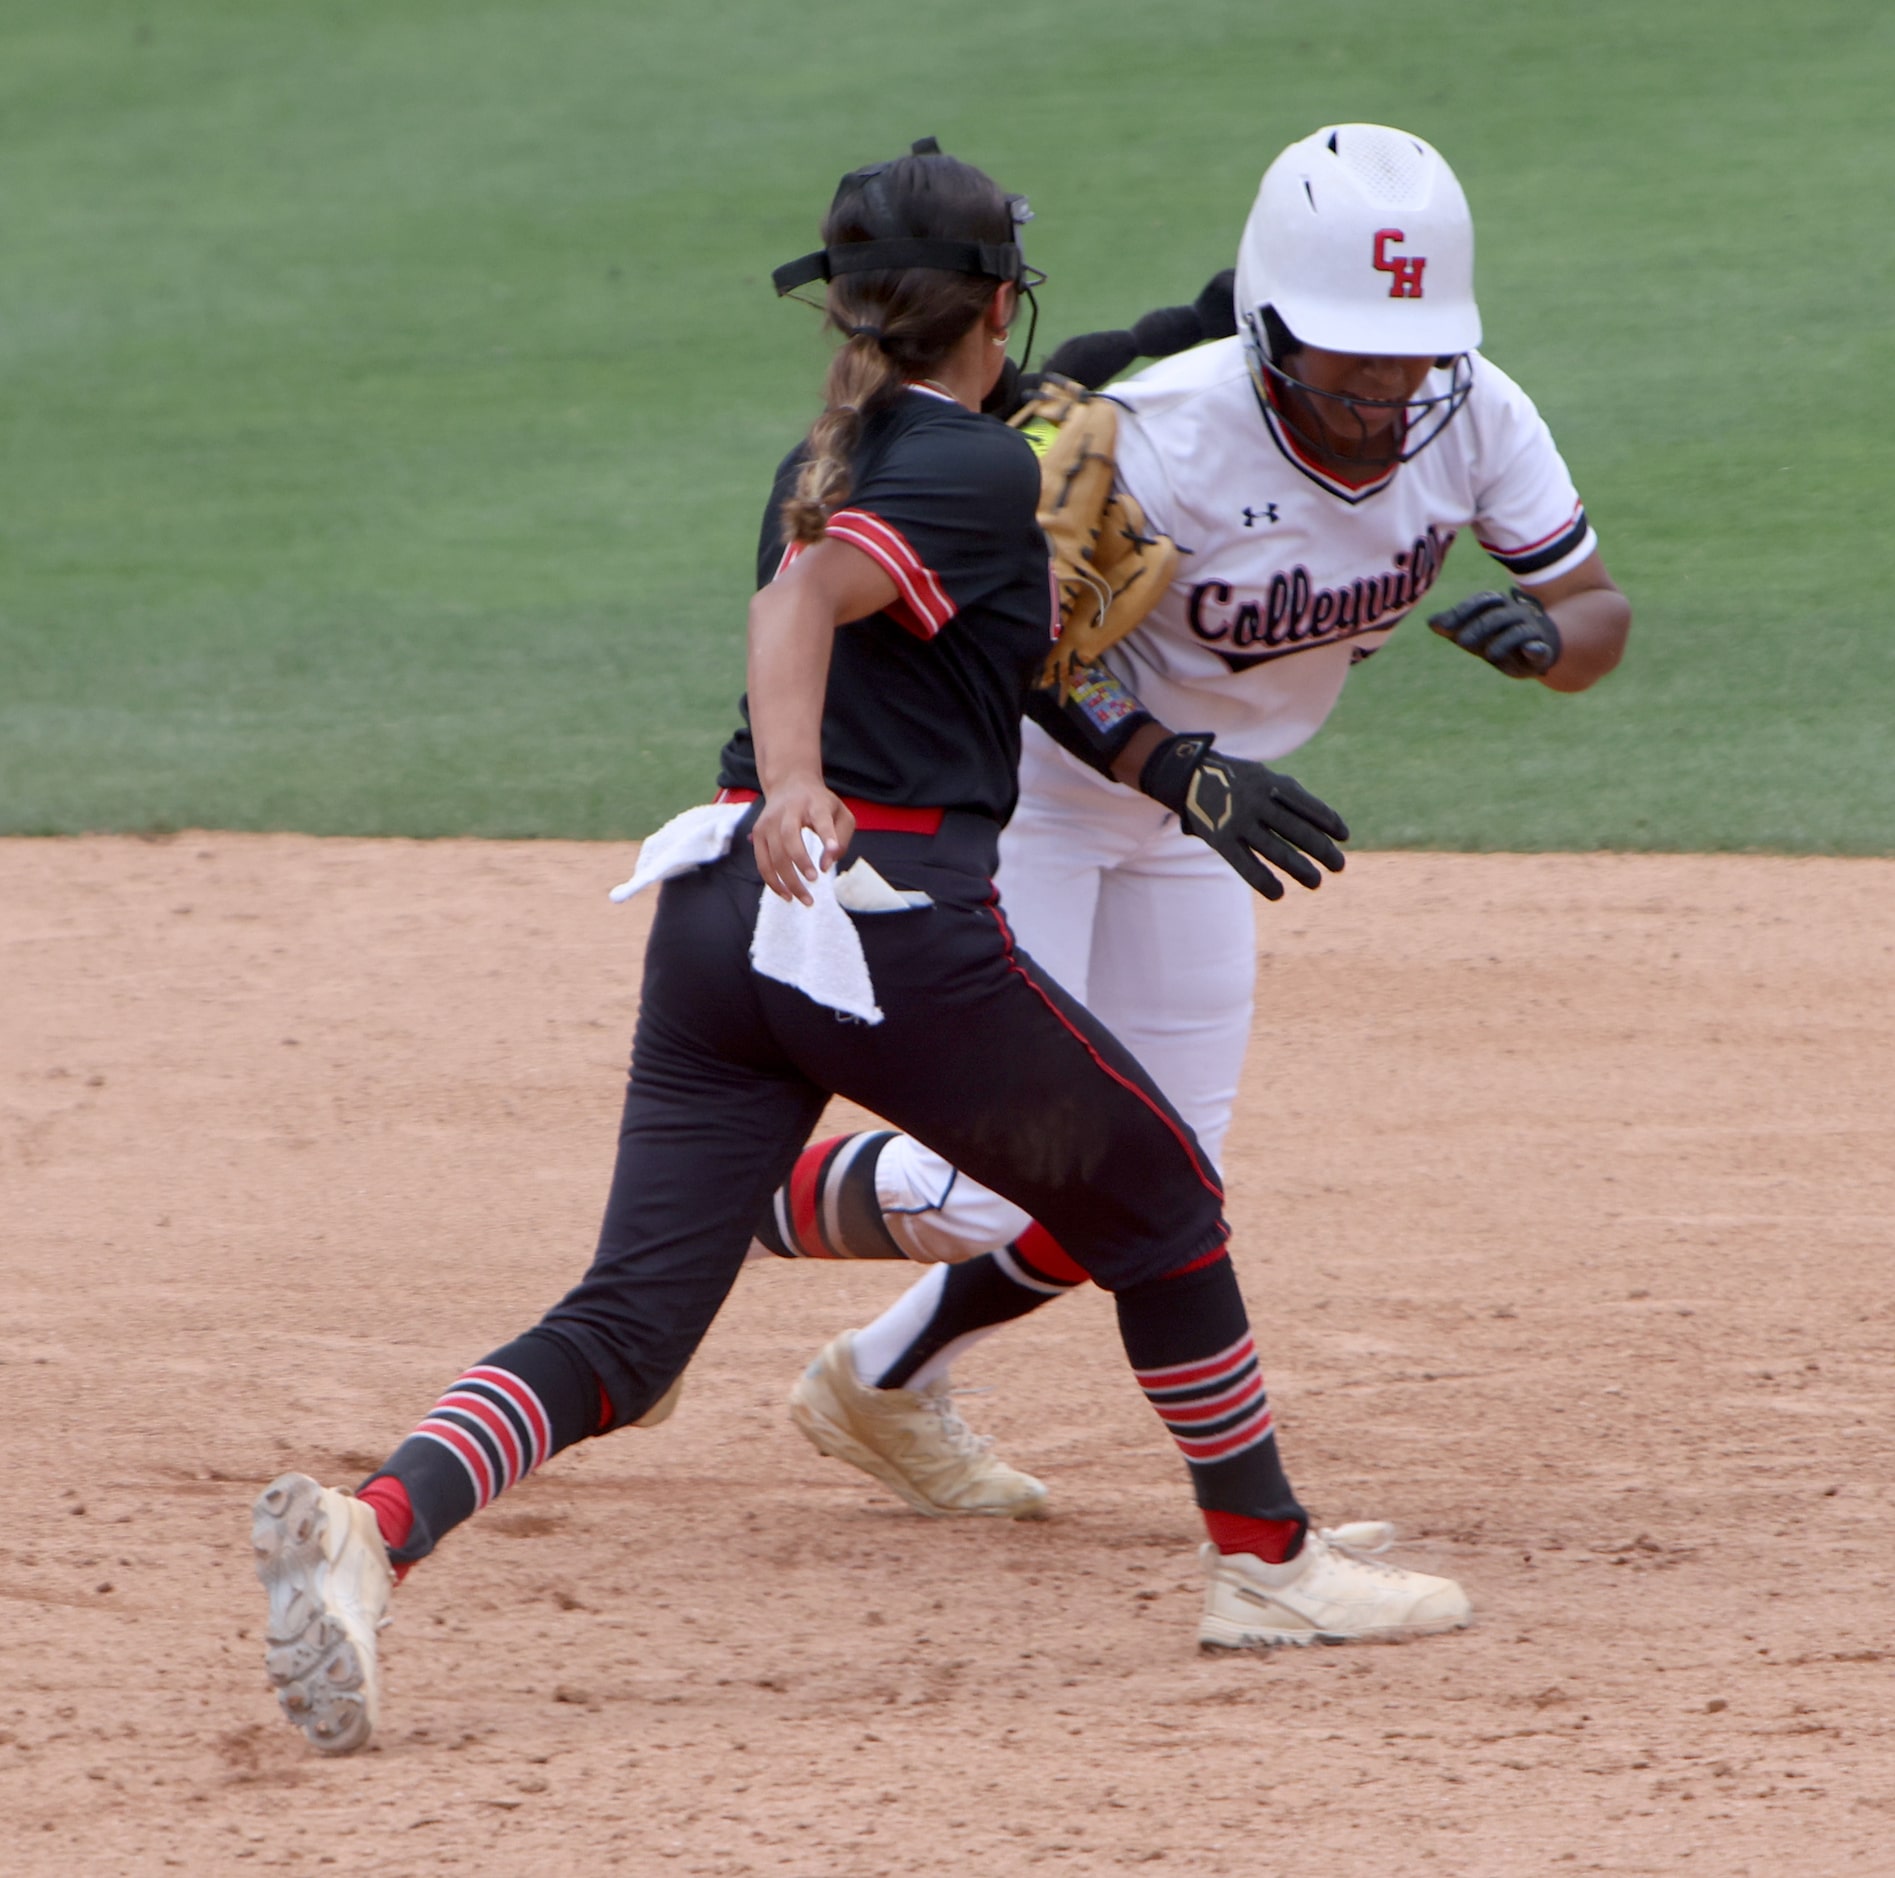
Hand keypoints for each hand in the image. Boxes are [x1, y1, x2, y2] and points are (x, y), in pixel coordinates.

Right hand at [750, 780, 855, 904]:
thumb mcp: (840, 813)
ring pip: (773, 855)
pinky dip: (773, 882)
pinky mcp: (758, 834)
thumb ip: (841, 838)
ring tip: (805, 899)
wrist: (789, 785)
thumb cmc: (820, 805)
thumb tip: (826, 865)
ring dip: (788, 880)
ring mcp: (768, 822)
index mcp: (813, 803)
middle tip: (814, 881)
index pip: (821, 818)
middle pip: (789, 837)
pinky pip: (762, 863)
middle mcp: (787, 811)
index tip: (833, 849)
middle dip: (800, 861)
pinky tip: (787, 895)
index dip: (827, 834)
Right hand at [1138, 733, 1347, 900]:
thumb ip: (1291, 795)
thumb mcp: (1265, 777)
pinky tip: (1279, 894)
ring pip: (1276, 849)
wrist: (1190, 776)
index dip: (1328, 821)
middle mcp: (1258, 802)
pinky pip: (1245, 864)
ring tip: (1316, 882)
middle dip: (1322, 849)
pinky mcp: (1221, 839)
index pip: (1308, 805)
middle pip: (1297, 830)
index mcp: (1272, 783)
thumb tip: (1326, 822)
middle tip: (1339, 866)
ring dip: (1300, 868)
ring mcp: (1239, 821)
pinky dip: (1263, 880)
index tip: (1344, 837)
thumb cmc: (1238, 781)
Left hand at [1428, 587, 1561, 678]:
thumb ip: (1453, 627)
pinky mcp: (1542, 650)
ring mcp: (1531, 631)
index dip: (1464, 611)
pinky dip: (1535, 648)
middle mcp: (1515, 614)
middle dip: (1479, 627)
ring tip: (1489, 655)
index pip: (1482, 601)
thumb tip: (1430, 622)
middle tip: (1462, 642)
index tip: (1443, 626)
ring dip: (1504, 641)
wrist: (1535, 650)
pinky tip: (1528, 650)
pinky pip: (1540, 647)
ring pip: (1519, 630)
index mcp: (1497, 607)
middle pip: (1497, 615)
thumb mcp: (1474, 633)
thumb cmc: (1497, 638)